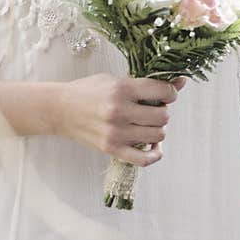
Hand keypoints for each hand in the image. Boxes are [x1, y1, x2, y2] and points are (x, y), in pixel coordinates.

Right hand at [57, 74, 185, 165]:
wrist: (59, 109)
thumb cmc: (87, 92)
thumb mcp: (114, 80)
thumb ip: (144, 84)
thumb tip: (180, 83)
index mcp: (121, 89)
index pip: (163, 91)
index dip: (171, 92)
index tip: (166, 94)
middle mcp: (119, 111)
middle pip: (163, 116)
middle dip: (163, 112)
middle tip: (153, 110)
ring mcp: (116, 132)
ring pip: (158, 135)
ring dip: (158, 130)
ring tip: (148, 125)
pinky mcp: (112, 149)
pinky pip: (144, 159)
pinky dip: (155, 154)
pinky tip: (154, 147)